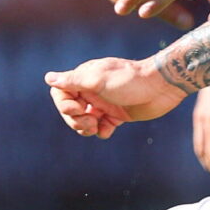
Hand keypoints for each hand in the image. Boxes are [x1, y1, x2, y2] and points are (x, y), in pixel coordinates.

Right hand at [46, 54, 187, 137]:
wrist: (161, 87)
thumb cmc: (130, 80)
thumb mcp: (98, 79)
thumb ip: (73, 80)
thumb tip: (48, 78)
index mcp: (85, 78)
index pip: (60, 94)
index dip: (64, 105)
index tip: (79, 109)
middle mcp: (92, 90)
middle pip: (70, 110)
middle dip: (75, 120)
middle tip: (90, 122)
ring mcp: (104, 103)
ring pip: (84, 120)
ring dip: (86, 127)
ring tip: (98, 126)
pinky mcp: (117, 114)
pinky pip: (101, 127)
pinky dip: (101, 131)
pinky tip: (109, 129)